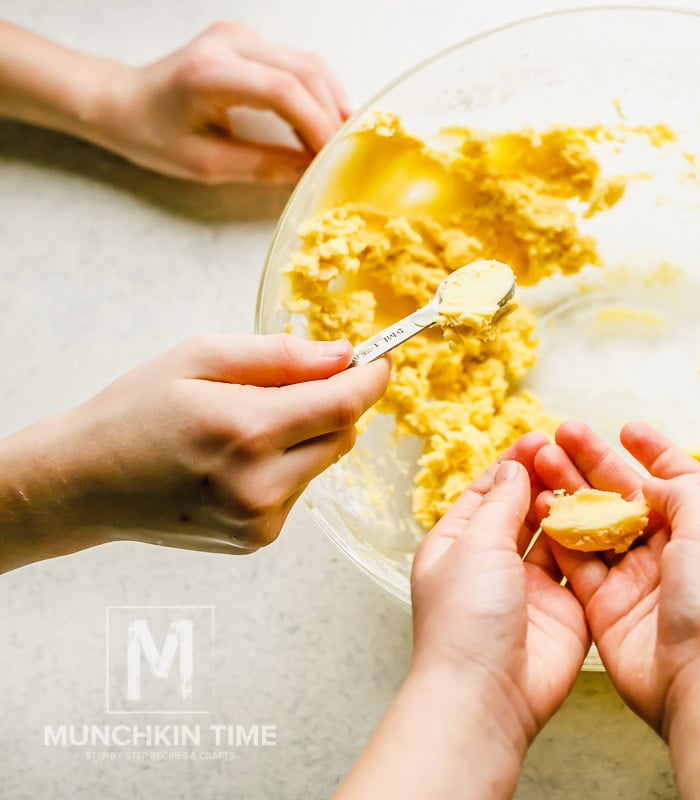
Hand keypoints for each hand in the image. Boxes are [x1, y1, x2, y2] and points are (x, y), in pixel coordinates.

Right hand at [0, 333, 387, 570]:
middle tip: (294, 385)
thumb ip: (280, 357)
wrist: (83, 483)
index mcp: (247, 431)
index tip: (380, 360)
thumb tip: (343, 356)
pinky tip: (236, 463)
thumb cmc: (135, 412)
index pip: (342, 406)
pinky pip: (297, 490)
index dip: (370, 380)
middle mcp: (260, 484)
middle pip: (341, 435)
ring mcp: (259, 519)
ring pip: (322, 463)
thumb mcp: (200, 358)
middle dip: (332, 404)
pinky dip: (283, 469)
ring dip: (304, 438)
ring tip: (244, 427)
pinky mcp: (257, 539)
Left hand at [95, 21, 349, 182]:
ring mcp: (240, 36)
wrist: (122, 99)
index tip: (330, 156)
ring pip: (308, 63)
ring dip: (331, 102)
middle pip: (304, 71)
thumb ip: (261, 166)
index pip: (283, 90)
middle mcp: (228, 43)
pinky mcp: (248, 40)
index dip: (316, 124)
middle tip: (342, 153)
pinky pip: (298, 62)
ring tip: (337, 139)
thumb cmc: (152, 133)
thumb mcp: (204, 163)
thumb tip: (309, 169)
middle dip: (331, 115)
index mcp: (210, 72)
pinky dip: (318, 92)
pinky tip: (323, 120)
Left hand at [335, 435, 590, 799]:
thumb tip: (515, 468)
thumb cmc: (465, 620)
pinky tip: (609, 515)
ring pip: (557, 536)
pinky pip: (583, 568)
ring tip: (594, 476)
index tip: (540, 438)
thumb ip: (500, 503)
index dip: (513, 465)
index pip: (487, 494)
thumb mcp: (475, 545)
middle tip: (573, 450)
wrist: (488, 694)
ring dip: (572, 507)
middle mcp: (494, 565)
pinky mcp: (566, 610)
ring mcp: (531, 588)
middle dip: (545, 480)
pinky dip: (594, 543)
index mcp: (457, 546)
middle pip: (524, 511)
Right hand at [533, 420, 699, 732]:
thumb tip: (653, 481)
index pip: (679, 479)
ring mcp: (636, 578)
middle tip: (563, 431)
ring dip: (570, 488)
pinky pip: (577, 560)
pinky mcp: (605, 604)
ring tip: (541, 457)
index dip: (654, 452)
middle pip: (627, 494)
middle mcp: (672, 551)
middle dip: (596, 461)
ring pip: (597, 522)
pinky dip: (558, 531)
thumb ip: (683, 491)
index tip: (626, 428)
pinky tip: (538, 503)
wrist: (699, 679)